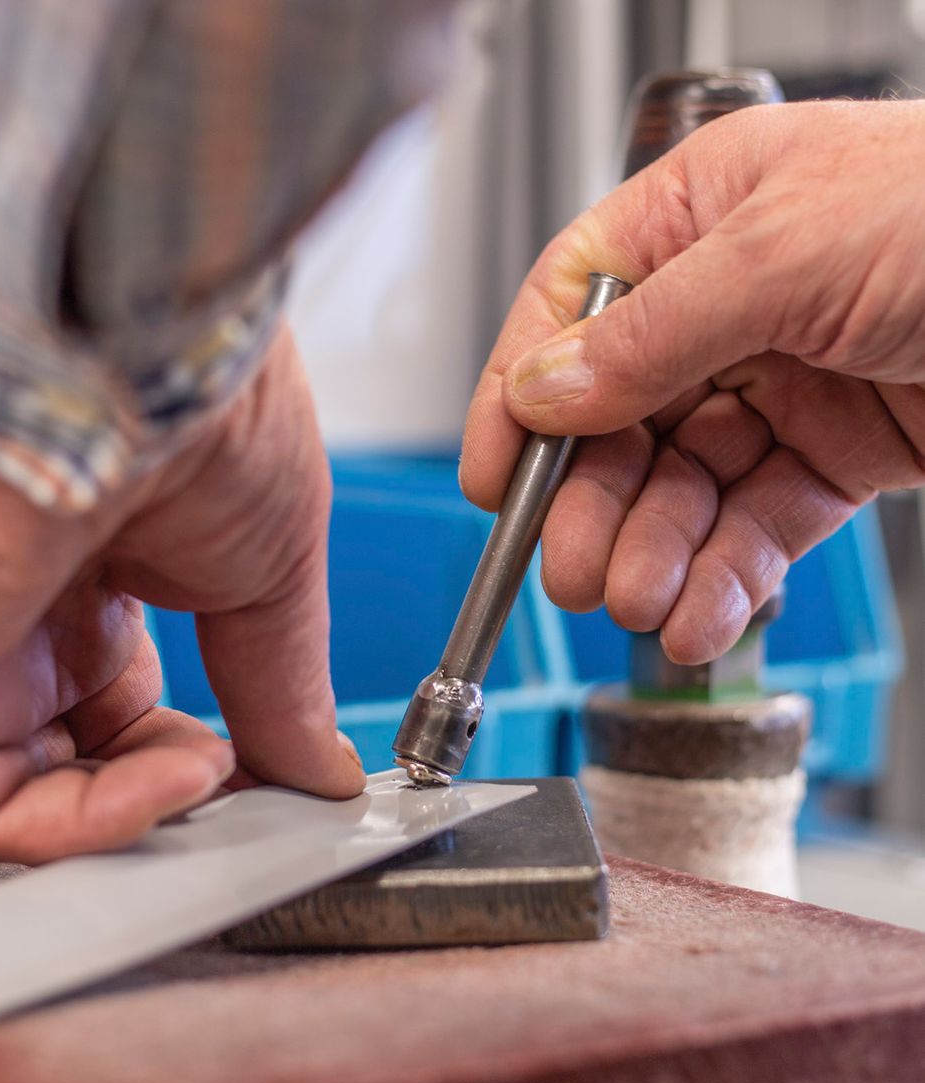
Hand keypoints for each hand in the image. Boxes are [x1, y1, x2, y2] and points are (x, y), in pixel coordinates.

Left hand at [0, 327, 363, 864]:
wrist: (154, 348)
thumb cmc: (212, 415)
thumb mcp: (273, 577)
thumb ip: (282, 687)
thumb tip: (322, 769)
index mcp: (102, 591)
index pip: (130, 723)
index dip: (202, 770)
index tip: (272, 782)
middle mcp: (26, 621)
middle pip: (76, 771)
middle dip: (168, 801)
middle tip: (245, 792)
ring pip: (20, 805)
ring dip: (135, 821)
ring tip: (215, 778)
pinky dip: (87, 823)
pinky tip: (181, 777)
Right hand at [461, 99, 924, 662]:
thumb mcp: (785, 248)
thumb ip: (651, 332)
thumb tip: (543, 390)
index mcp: (700, 219)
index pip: (573, 312)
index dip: (521, 396)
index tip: (492, 475)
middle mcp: (728, 306)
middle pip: (621, 421)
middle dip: (591, 504)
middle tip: (569, 568)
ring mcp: (780, 386)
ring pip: (684, 489)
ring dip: (653, 555)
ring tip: (636, 603)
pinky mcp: (835, 457)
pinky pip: (757, 528)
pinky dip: (723, 580)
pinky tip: (696, 617)